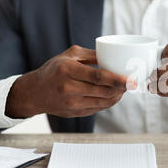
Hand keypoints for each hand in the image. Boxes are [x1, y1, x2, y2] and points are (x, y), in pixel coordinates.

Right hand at [6, 45, 135, 118]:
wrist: (34, 92)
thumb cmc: (54, 70)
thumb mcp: (69, 55)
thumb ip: (92, 54)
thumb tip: (113, 55)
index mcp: (68, 70)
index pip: (98, 77)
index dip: (118, 80)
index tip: (131, 81)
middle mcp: (69, 88)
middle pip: (104, 91)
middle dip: (122, 89)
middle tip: (132, 83)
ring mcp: (72, 103)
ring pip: (104, 102)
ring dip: (117, 96)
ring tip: (124, 89)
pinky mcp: (75, 113)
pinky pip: (98, 109)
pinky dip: (108, 102)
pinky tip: (113, 95)